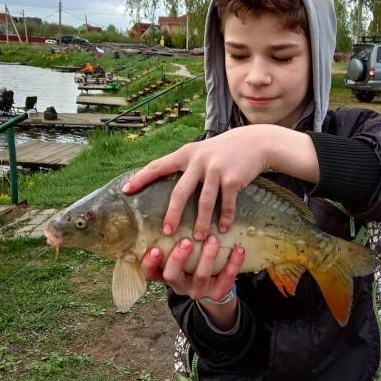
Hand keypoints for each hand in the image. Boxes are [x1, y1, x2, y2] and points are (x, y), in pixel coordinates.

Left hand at [123, 126, 270, 239]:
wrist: (255, 143)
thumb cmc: (224, 151)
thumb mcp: (201, 151)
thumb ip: (186, 165)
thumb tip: (165, 182)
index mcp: (186, 154)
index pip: (158, 166)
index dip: (141, 178)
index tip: (125, 190)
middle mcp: (199, 160)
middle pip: (180, 191)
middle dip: (172, 214)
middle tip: (167, 231)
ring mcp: (216, 169)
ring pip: (204, 202)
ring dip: (200, 222)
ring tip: (197, 237)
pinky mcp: (233, 179)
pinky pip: (226, 203)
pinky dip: (225, 218)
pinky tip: (222, 229)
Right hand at [139, 235, 244, 300]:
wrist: (213, 286)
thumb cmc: (191, 262)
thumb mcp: (179, 253)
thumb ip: (173, 238)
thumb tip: (171, 205)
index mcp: (165, 274)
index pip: (149, 273)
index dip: (150, 263)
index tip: (155, 249)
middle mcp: (179, 285)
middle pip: (172, 275)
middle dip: (178, 258)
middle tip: (187, 241)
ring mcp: (198, 290)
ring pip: (200, 276)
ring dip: (207, 257)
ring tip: (213, 239)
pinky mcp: (217, 292)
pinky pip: (226, 278)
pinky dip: (233, 262)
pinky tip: (239, 248)